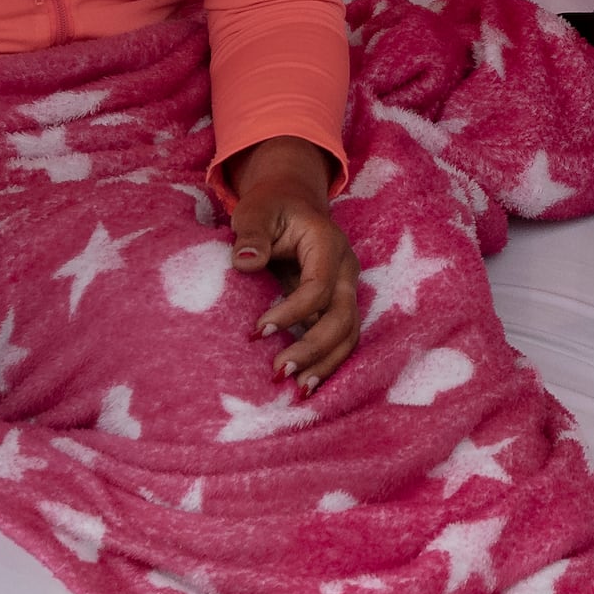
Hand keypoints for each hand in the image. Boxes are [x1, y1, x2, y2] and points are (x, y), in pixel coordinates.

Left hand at [227, 137, 360, 382]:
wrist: (291, 202)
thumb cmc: (270, 206)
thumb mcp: (255, 211)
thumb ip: (251, 234)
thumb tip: (245, 261)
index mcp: (327, 244)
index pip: (318, 288)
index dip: (291, 313)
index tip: (257, 331)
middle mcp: (345, 269)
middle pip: (342, 317)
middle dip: (313, 349)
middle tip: (279, 372)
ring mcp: (346, 288)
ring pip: (349, 334)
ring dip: (326, 363)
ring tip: (298, 391)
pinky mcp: (339, 304)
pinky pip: (342, 338)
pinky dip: (327, 362)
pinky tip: (306, 384)